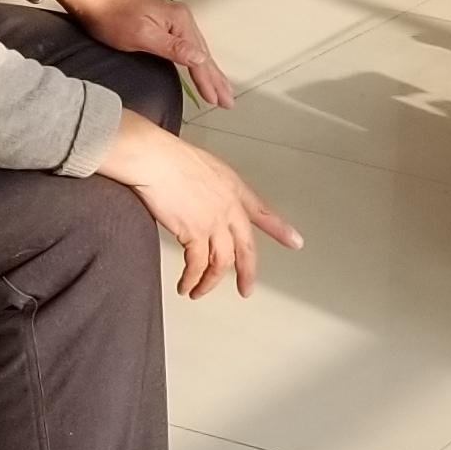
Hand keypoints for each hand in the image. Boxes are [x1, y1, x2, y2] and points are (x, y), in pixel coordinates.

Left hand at [57, 0, 235, 109]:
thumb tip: (199, 58)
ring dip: (211, 73)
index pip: (198, 58)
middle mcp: (182, 19)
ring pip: (199, 52)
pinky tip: (202, 70)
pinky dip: (198, 63)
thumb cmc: (112, 18)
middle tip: (228, 101)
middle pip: (204, 55)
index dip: (208, 81)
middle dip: (217, 79)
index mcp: (180, 20)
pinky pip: (189, 48)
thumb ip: (173, 47)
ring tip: (222, 90)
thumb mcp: (142, 35)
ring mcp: (175, 21)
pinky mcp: (167, 25)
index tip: (217, 99)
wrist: (95, 1)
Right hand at [99, 115, 300, 296]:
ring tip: (199, 292)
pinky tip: (185, 285)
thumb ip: (212, 189)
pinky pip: (197, 265)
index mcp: (234, 189)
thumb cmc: (170, 158)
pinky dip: (191, 279)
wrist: (155, 160)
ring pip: (221, 262)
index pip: (263, 213)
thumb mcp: (205, 168)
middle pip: (246, 247)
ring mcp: (213, 222)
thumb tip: (203, 202)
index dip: (280, 230)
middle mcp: (229, 208)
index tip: (295, 242)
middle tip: (247, 288)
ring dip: (210, 282)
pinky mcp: (194, 234)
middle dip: (247, 272)